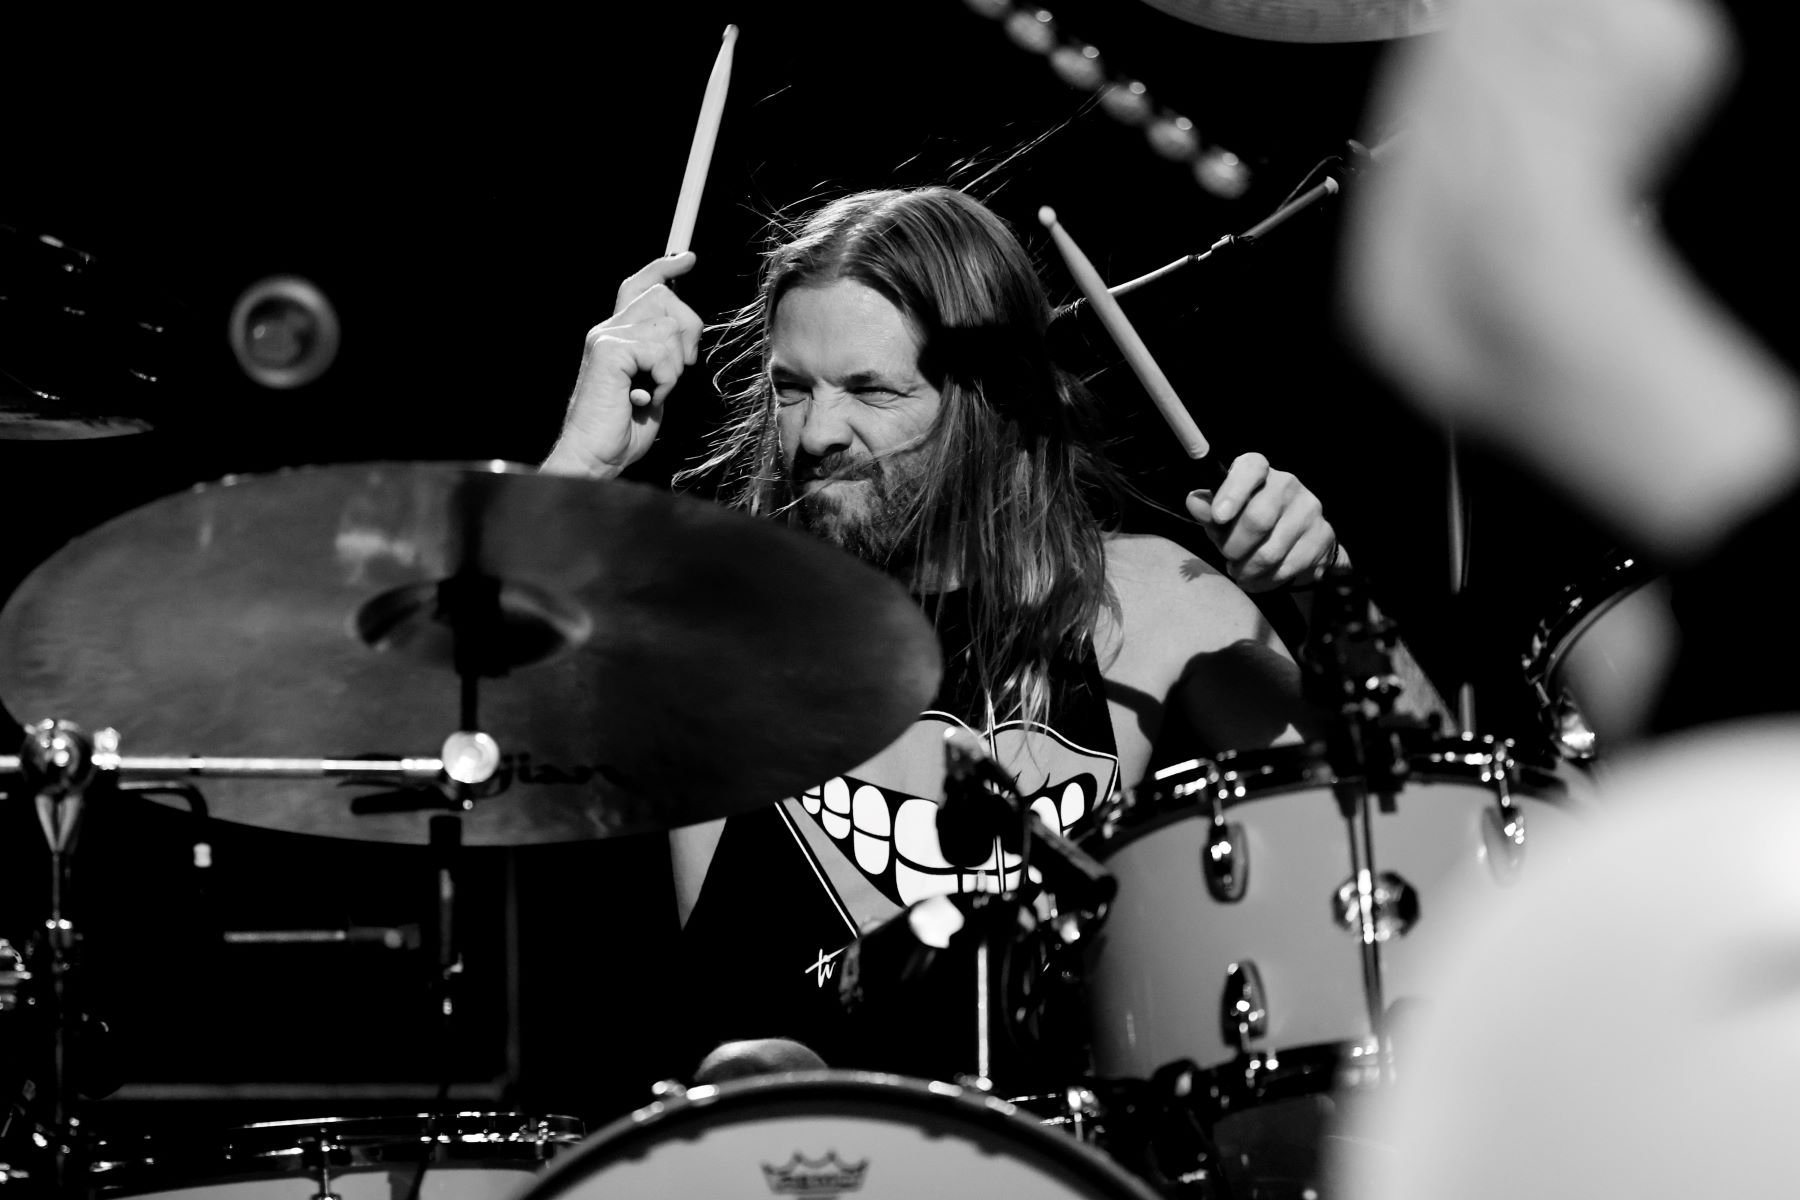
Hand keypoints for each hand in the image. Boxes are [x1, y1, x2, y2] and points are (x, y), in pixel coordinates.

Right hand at [541, 252, 702, 478]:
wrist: (595, 456)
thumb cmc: (622, 430)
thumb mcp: (653, 386)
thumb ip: (662, 356)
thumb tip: (685, 335)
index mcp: (617, 335)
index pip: (639, 285)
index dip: (664, 268)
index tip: (687, 258)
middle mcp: (608, 329)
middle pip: (664, 297)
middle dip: (687, 332)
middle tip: (677, 371)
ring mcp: (606, 337)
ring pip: (668, 327)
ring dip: (673, 367)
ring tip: (654, 392)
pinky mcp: (609, 350)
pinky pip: (660, 351)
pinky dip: (664, 379)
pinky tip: (646, 397)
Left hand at [1186, 452, 1340, 591]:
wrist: (1293, 539)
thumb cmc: (1245, 521)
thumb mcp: (1222, 515)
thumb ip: (1209, 511)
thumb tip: (1194, 501)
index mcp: (1258, 469)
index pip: (1250, 469)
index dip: (1233, 493)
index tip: (1219, 517)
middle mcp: (1287, 483)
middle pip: (1257, 519)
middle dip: (1234, 547)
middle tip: (1228, 557)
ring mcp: (1309, 509)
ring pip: (1270, 552)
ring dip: (1248, 570)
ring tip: (1241, 572)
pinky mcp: (1323, 536)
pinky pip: (1287, 568)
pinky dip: (1265, 581)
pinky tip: (1259, 579)